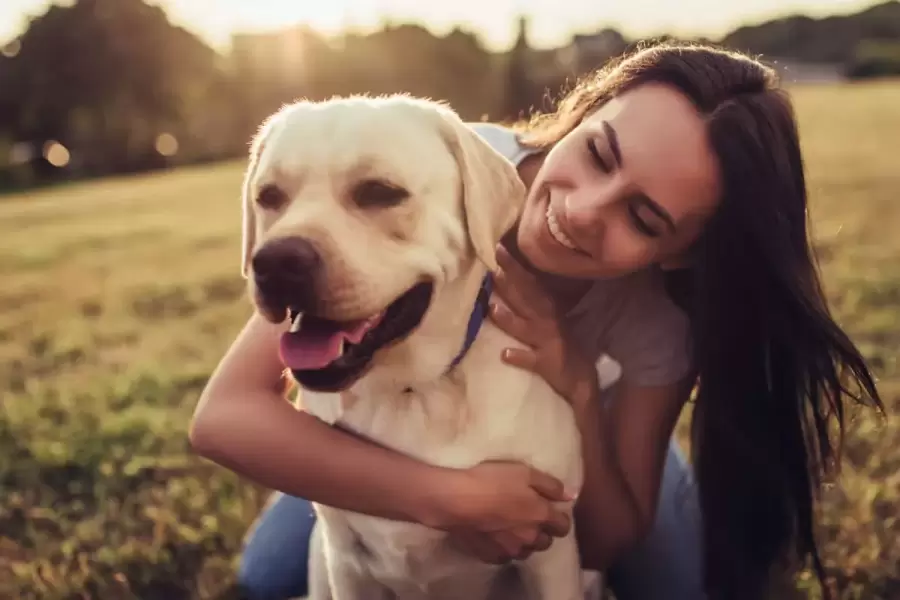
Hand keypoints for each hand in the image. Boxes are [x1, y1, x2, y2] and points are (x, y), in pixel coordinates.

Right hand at [441, 461, 574, 563]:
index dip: (560, 518)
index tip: (551, 510)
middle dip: (542, 531)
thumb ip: (550, 485)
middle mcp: (530, 537)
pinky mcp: (491, 556)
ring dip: (524, 541)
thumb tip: (571, 495)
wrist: (456, 500)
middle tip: (530, 518)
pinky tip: (496, 537)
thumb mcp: (524, 472)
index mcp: (541, 516)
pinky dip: (505, 548)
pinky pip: (505, 556)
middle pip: (546, 542)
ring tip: (512, 529)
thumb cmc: (491, 480)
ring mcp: (511, 550)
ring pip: (526, 551)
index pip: (563, 526)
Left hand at [489, 245, 598, 406]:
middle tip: (493, 267)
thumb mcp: (551, 321)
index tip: (498, 249)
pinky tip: (505, 354)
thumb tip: (510, 281)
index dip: (514, 267)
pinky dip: (519, 357)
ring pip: (525, 327)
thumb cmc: (563, 347)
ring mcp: (547, 342)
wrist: (582, 381)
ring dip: (509, 319)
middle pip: (526, 299)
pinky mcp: (547, 363)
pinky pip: (532, 360)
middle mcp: (547, 322)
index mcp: (548, 309)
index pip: (529, 283)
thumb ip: (533, 303)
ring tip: (493, 308)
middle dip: (510, 283)